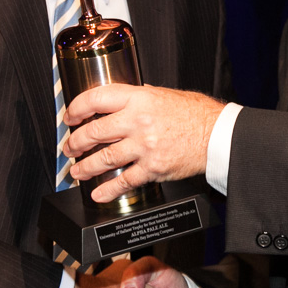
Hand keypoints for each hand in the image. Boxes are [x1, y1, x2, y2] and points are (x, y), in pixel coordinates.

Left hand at [63, 85, 223, 202]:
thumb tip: (121, 102)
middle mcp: (138, 122)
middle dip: (76, 142)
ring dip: (86, 166)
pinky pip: (124, 181)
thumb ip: (140, 98)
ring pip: (104, 158)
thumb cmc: (196, 114)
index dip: (77, 107)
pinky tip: (99, 192)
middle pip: (95, 131)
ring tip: (77, 170)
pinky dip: (108, 189)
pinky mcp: (152, 168)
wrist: (217, 135)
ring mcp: (144, 147)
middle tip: (70, 147)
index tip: (70, 116)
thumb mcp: (164, 94)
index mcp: (139, 99)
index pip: (96, 98)